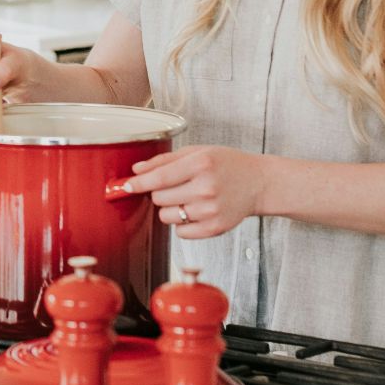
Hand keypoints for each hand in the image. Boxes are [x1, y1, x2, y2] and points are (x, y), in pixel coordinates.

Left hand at [122, 146, 269, 238]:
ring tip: (188, 197)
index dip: (138, 183)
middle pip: (159, 198)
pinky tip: (195, 211)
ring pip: (167, 216)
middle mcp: (206, 188)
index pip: (159, 177)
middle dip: (159, 192)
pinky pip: (181, 232)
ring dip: (170, 208)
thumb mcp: (198, 152)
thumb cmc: (227, 164)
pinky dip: (182, 224)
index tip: (126, 185)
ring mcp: (211, 210)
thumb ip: (164, 160)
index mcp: (200, 164)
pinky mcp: (215, 228)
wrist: (258, 183)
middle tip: (175, 186)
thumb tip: (137, 170)